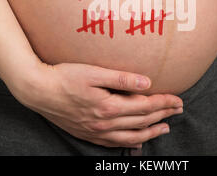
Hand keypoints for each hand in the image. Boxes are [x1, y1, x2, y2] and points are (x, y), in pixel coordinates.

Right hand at [8, 62, 183, 148]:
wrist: (38, 91)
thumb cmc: (65, 77)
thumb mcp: (93, 72)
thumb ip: (121, 79)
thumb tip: (146, 83)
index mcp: (109, 106)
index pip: (145, 106)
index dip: (164, 103)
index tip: (178, 99)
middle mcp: (105, 123)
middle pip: (142, 121)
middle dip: (164, 115)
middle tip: (179, 109)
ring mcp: (96, 132)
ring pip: (132, 136)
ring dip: (152, 131)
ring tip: (166, 127)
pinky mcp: (88, 134)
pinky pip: (115, 143)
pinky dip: (131, 142)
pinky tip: (138, 139)